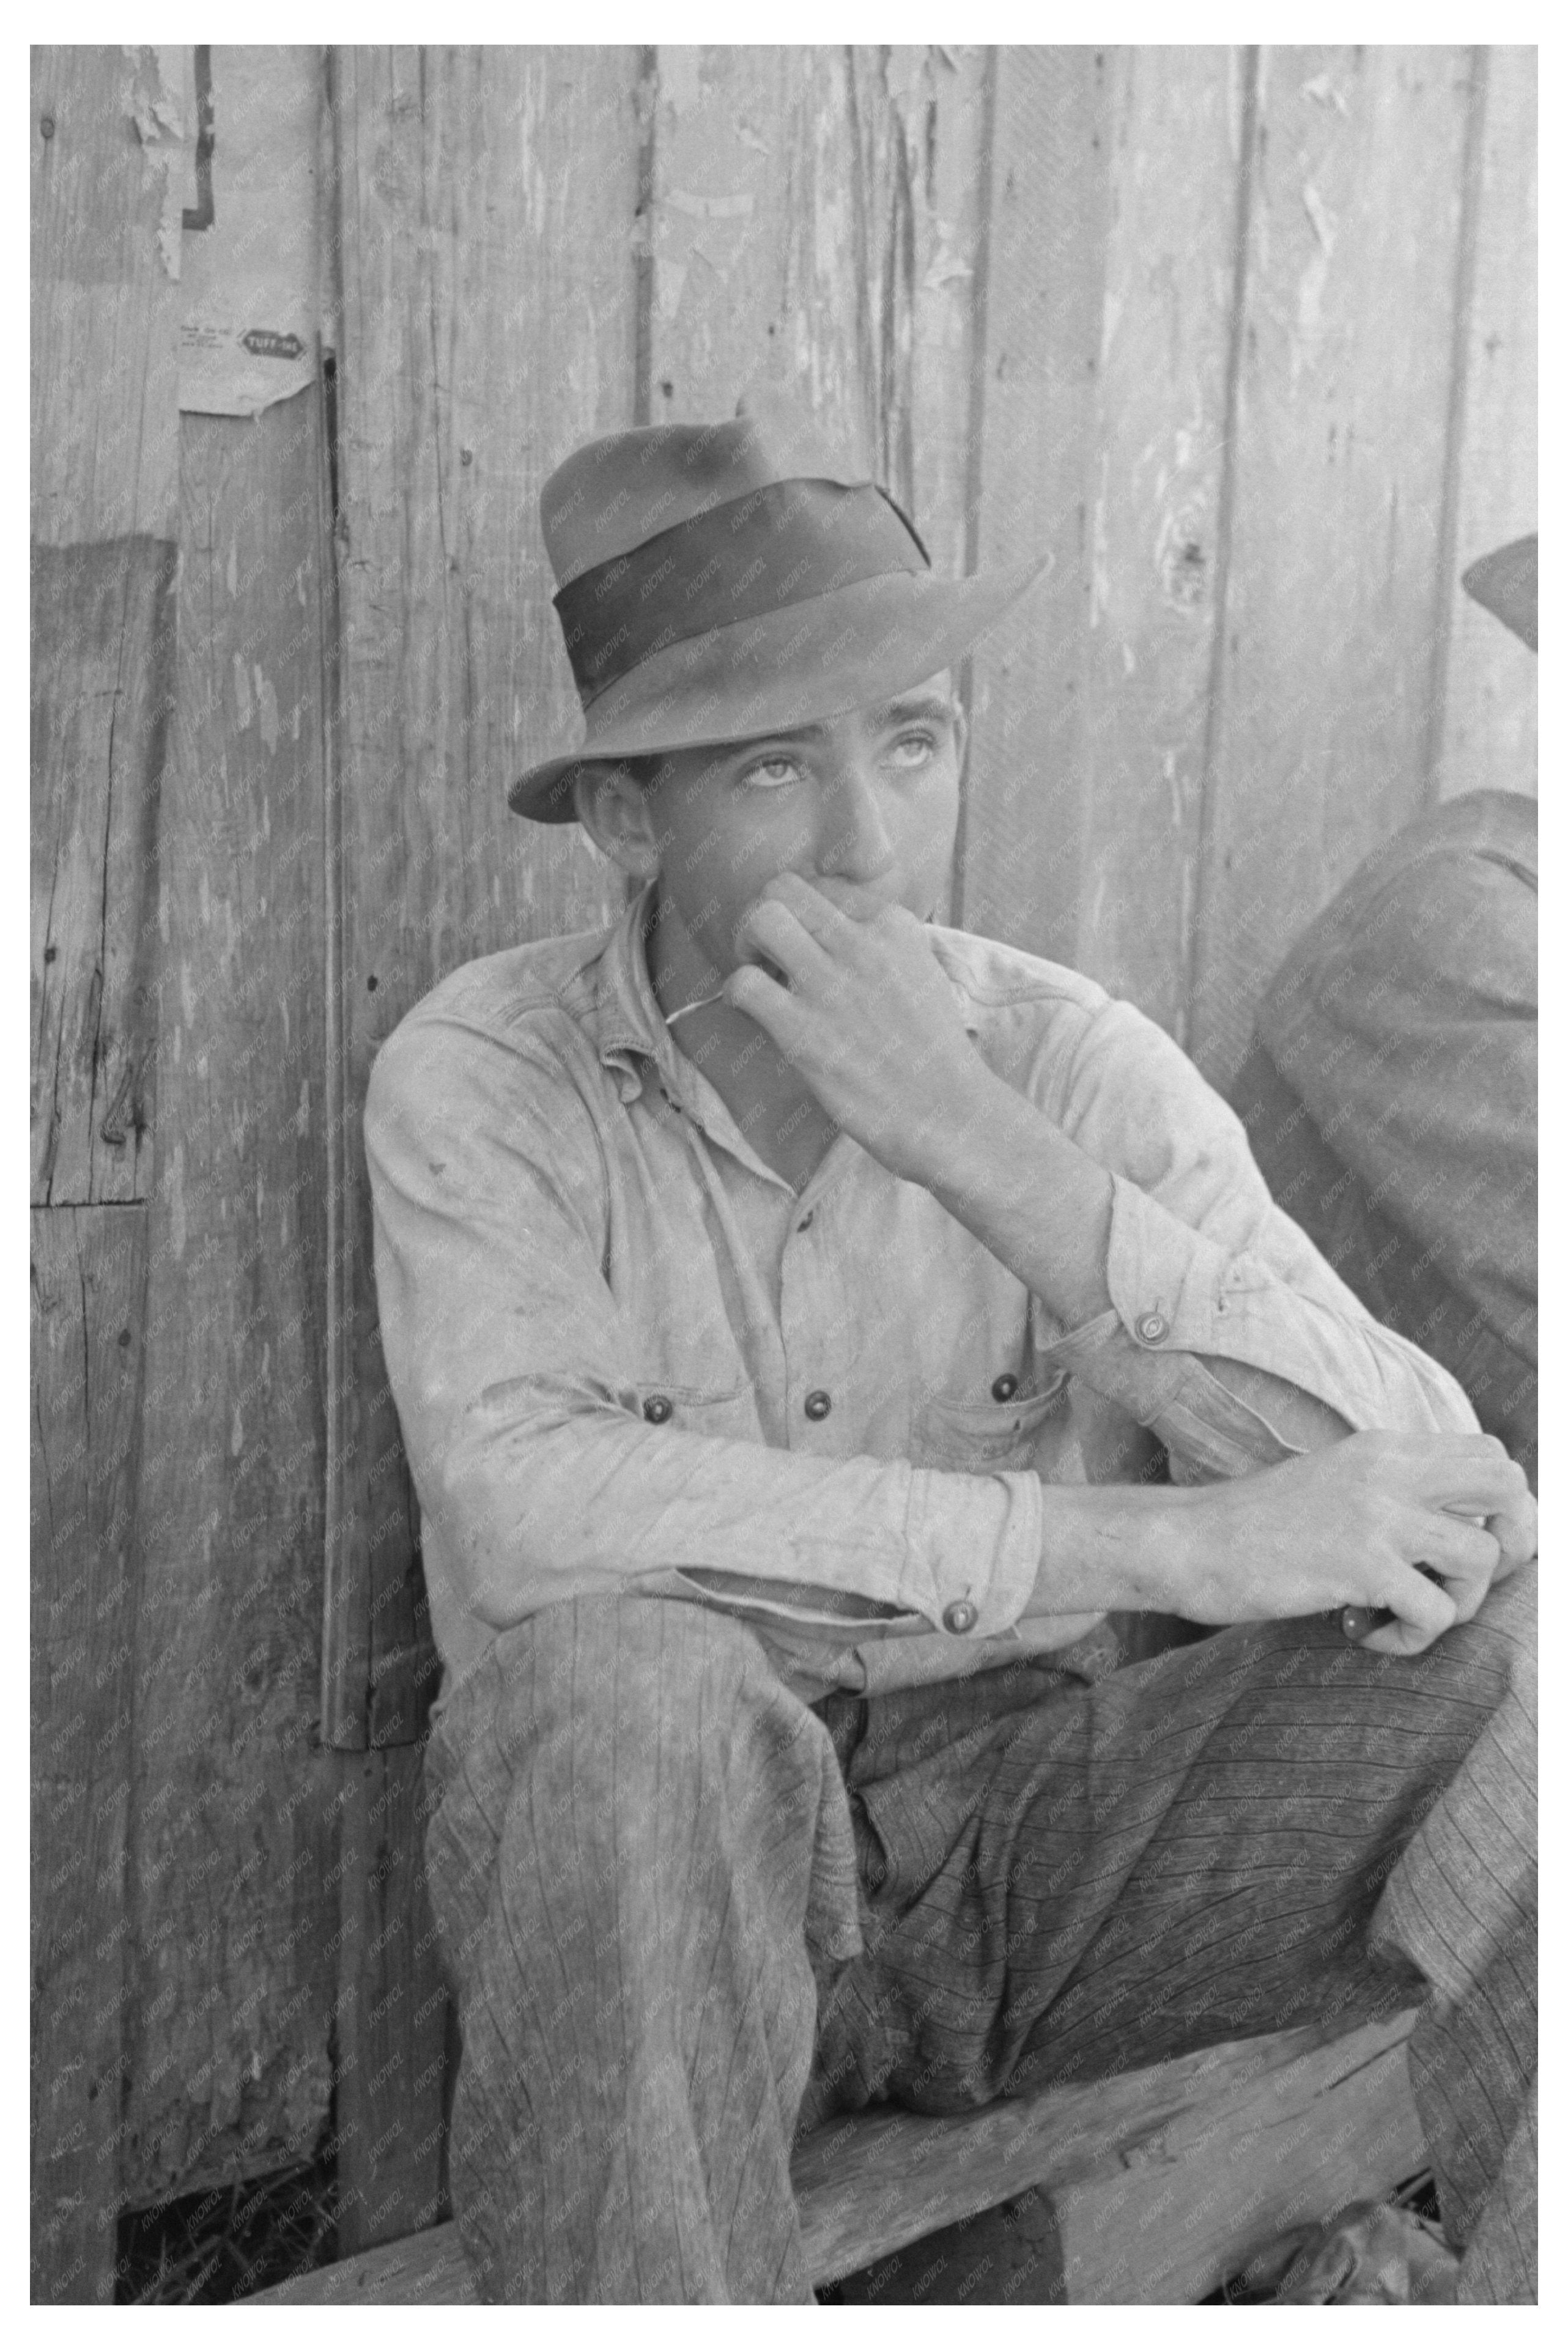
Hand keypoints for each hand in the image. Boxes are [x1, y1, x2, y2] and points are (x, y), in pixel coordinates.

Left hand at [723, 873, 991, 1180]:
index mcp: (896, 927)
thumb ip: (885, 947)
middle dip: (764, 914)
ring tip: (758, 974)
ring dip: (746, 942)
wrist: (948, 1113)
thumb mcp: (923, 976)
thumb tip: (841, 935)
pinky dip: (735, 992)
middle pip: (786, 889)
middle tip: (766, 953)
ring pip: (763, 918)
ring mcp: (831, 984)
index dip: (806, 918)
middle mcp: (863, 944)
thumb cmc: (933, 1055)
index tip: (809, 949)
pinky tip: (748, 1010)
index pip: (826, 887)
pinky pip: (744, 982)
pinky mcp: (803, 1029)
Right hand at [1153, 1430, 1533, 1655]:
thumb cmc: (1253, 1527)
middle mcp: (1389, 1471)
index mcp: (1383, 1449)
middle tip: (1458, 1581)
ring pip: (1484, 1557)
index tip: (1462, 1546)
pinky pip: (1438, 1611)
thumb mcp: (1331, 1483)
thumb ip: (1387, 1489)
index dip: (1500, 1506)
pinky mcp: (1361, 1564)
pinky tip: (1368, 1635)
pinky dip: (1415, 1638)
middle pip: (1508, 1488)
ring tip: (1405, 1614)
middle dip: (1509, 1545)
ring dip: (1459, 1602)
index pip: (1490, 1454)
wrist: (1187, 1542)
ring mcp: (1378, 1515)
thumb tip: (1449, 1528)